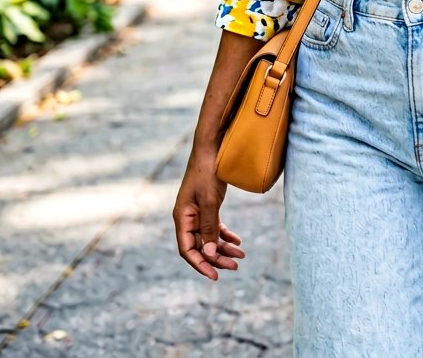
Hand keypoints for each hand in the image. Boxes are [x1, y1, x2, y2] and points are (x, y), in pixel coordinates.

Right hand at [173, 153, 244, 280]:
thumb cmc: (207, 171)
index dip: (200, 264)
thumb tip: (208, 255)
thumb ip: (208, 228)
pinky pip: (215, 226)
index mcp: (182, 217)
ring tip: (240, 256)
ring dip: (223, 248)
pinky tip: (237, 241)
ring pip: (208, 237)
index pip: (187, 249)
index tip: (215, 276)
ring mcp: (197, 211)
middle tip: (235, 266)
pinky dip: (225, 235)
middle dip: (216, 258)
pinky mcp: (207, 205)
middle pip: (200, 246)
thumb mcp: (209, 201)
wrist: (212, 146)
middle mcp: (187, 217)